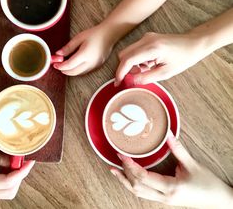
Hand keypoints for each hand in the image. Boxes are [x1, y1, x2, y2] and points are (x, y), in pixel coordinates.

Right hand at [0, 143, 33, 198]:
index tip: (30, 162)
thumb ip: (0, 157)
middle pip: (10, 191)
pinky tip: (7, 167)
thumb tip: (16, 160)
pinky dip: (8, 179)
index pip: (9, 182)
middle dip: (20, 177)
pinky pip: (0, 188)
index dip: (22, 172)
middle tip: (23, 162)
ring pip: (6, 192)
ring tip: (15, 163)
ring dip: (14, 179)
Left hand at [54, 25, 114, 75]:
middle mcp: (90, 62)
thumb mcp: (79, 38)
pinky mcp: (97, 66)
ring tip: (65, 65)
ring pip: (79, 73)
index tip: (55, 64)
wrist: (109, 34)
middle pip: (74, 72)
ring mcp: (95, 65)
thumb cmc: (94, 34)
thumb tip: (58, 54)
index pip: (69, 65)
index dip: (60, 66)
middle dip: (64, 70)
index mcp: (85, 54)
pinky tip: (74, 65)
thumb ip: (68, 47)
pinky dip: (78, 70)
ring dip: (71, 71)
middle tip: (58, 66)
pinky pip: (85, 71)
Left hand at [110, 136, 232, 207]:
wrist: (220, 202)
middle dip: (124, 172)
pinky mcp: (165, 200)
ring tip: (115, 170)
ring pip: (138, 193)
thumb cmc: (208, 185)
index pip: (143, 177)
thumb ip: (178, 149)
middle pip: (137, 187)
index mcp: (171, 188)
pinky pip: (144, 194)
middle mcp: (164, 197)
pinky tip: (129, 178)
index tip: (122, 154)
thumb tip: (168, 133)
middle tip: (117, 157)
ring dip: (125, 181)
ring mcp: (164, 200)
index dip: (130, 166)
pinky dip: (134, 186)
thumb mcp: (193, 165)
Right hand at [115, 32, 211, 85]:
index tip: (118, 82)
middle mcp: (146, 40)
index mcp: (152, 48)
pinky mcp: (147, 38)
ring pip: (128, 52)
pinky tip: (149, 63)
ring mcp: (146, 37)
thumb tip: (131, 81)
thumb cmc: (183, 58)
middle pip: (124, 54)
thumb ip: (147, 77)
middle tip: (137, 76)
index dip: (120, 72)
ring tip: (148, 69)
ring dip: (132, 64)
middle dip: (126, 68)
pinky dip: (137, 59)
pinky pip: (134, 50)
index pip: (128, 60)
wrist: (193, 43)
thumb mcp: (166, 73)